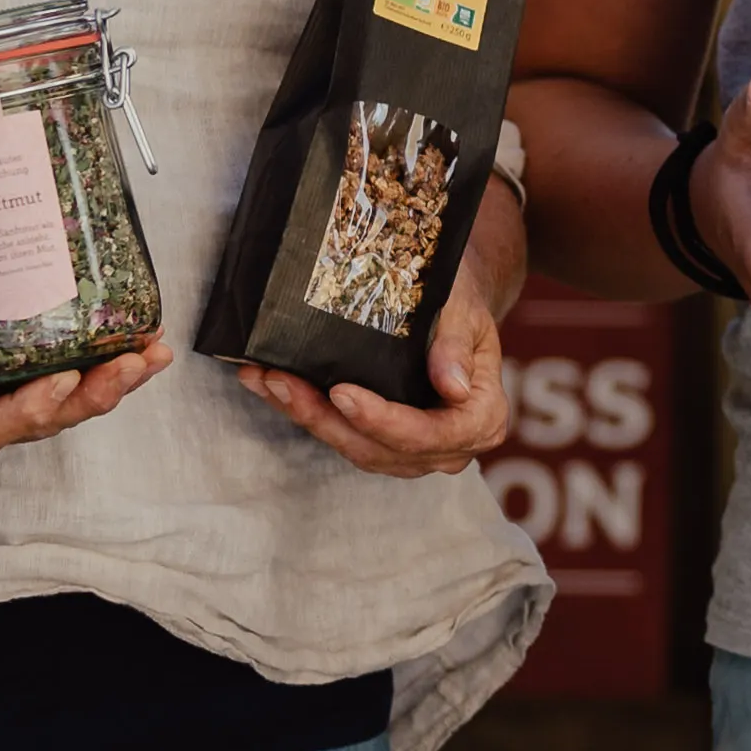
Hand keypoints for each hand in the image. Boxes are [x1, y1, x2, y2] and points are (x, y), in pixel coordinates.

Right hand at [0, 283, 178, 463]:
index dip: (24, 411)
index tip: (61, 379)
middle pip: (32, 425)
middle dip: (91, 396)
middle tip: (135, 361)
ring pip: (52, 412)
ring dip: (107, 385)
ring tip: (152, 352)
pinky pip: (51, 388)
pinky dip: (94, 369)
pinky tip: (134, 344)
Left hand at [235, 151, 532, 474]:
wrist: (451, 301)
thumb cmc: (461, 299)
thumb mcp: (465, 308)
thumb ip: (457, 345)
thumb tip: (454, 388)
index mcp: (482, 419)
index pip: (429, 435)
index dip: (382, 421)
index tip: (342, 393)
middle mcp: (449, 446)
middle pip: (381, 450)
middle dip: (326, 420)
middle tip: (284, 383)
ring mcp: (413, 449)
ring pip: (353, 448)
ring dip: (305, 417)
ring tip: (268, 381)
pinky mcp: (381, 440)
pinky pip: (340, 435)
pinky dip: (303, 412)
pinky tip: (268, 386)